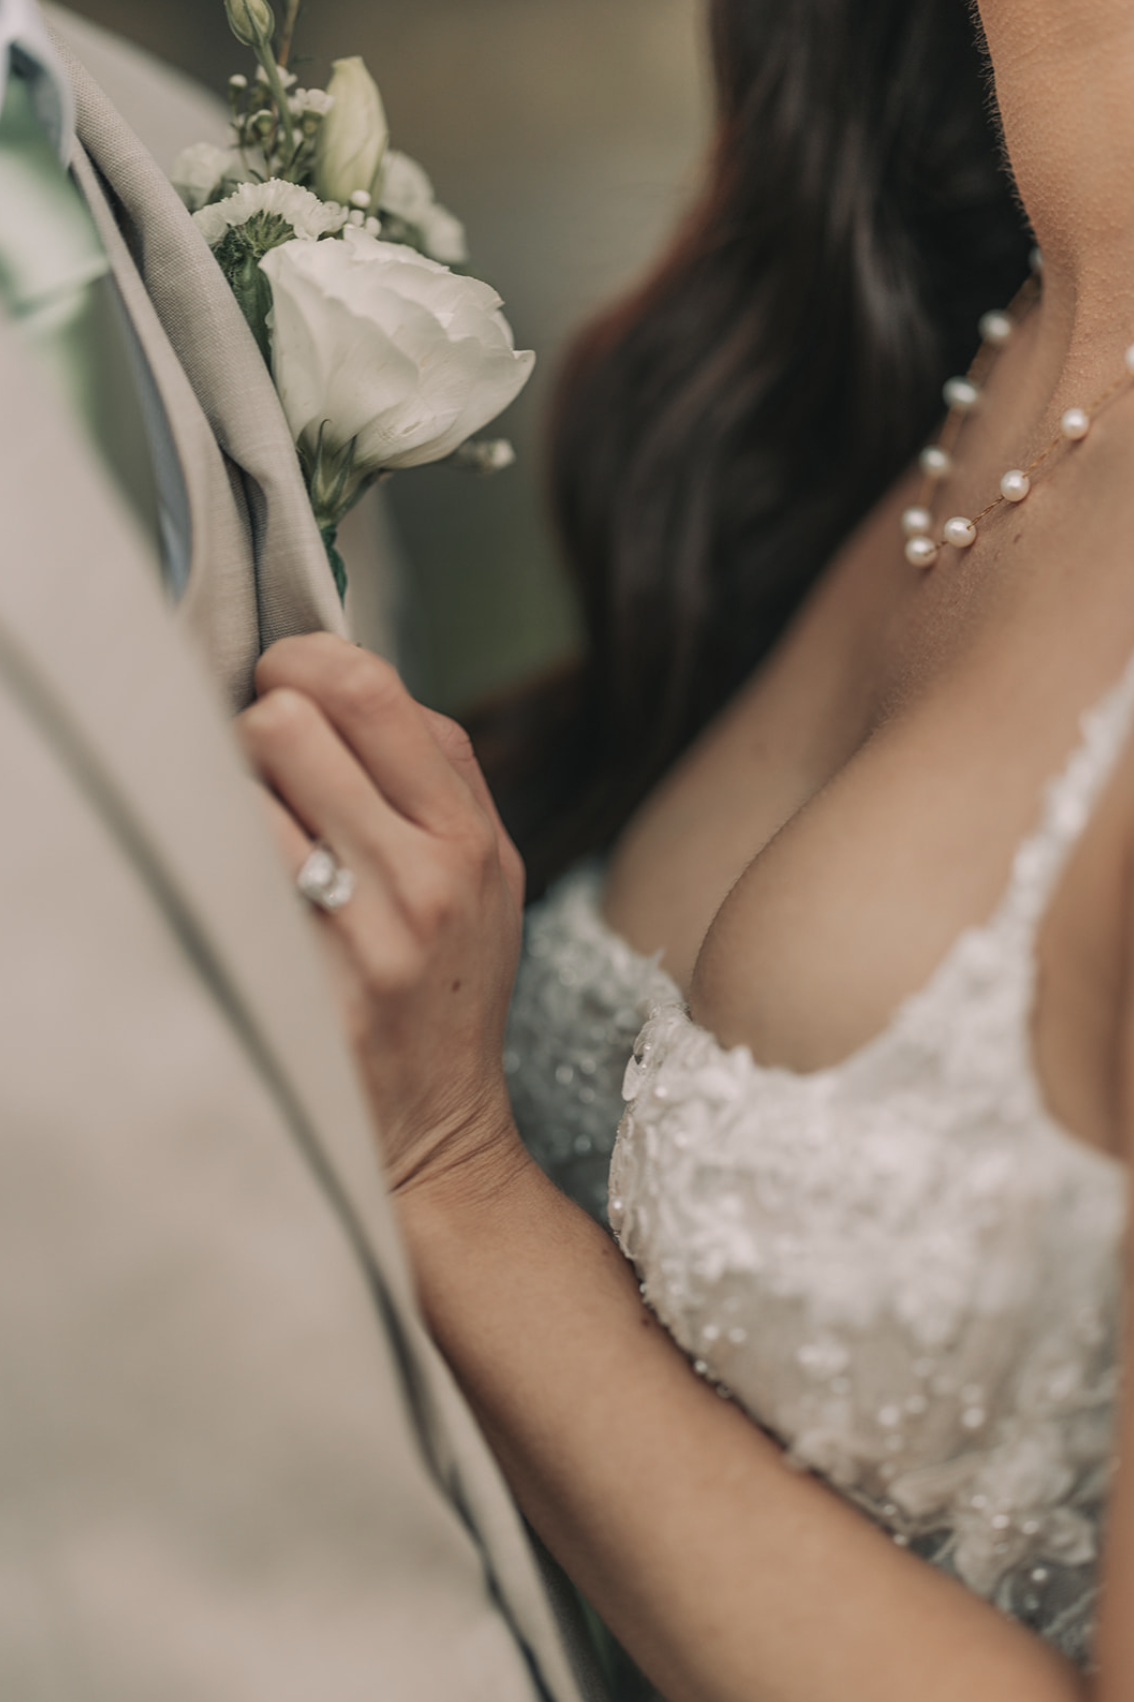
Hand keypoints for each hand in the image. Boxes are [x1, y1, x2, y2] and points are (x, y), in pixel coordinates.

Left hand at [236, 634, 526, 1198]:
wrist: (438, 1130)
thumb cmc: (452, 989)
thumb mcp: (489, 875)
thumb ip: (437, 777)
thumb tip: (339, 681)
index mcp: (469, 835)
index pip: (368, 688)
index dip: (305, 664)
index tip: (286, 684)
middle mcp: (421, 877)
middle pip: (288, 722)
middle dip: (257, 727)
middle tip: (261, 766)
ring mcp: (358, 934)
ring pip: (237, 789)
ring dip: (228, 795)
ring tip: (252, 832)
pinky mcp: (303, 985)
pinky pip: (223, 874)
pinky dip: (215, 861)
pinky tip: (239, 889)